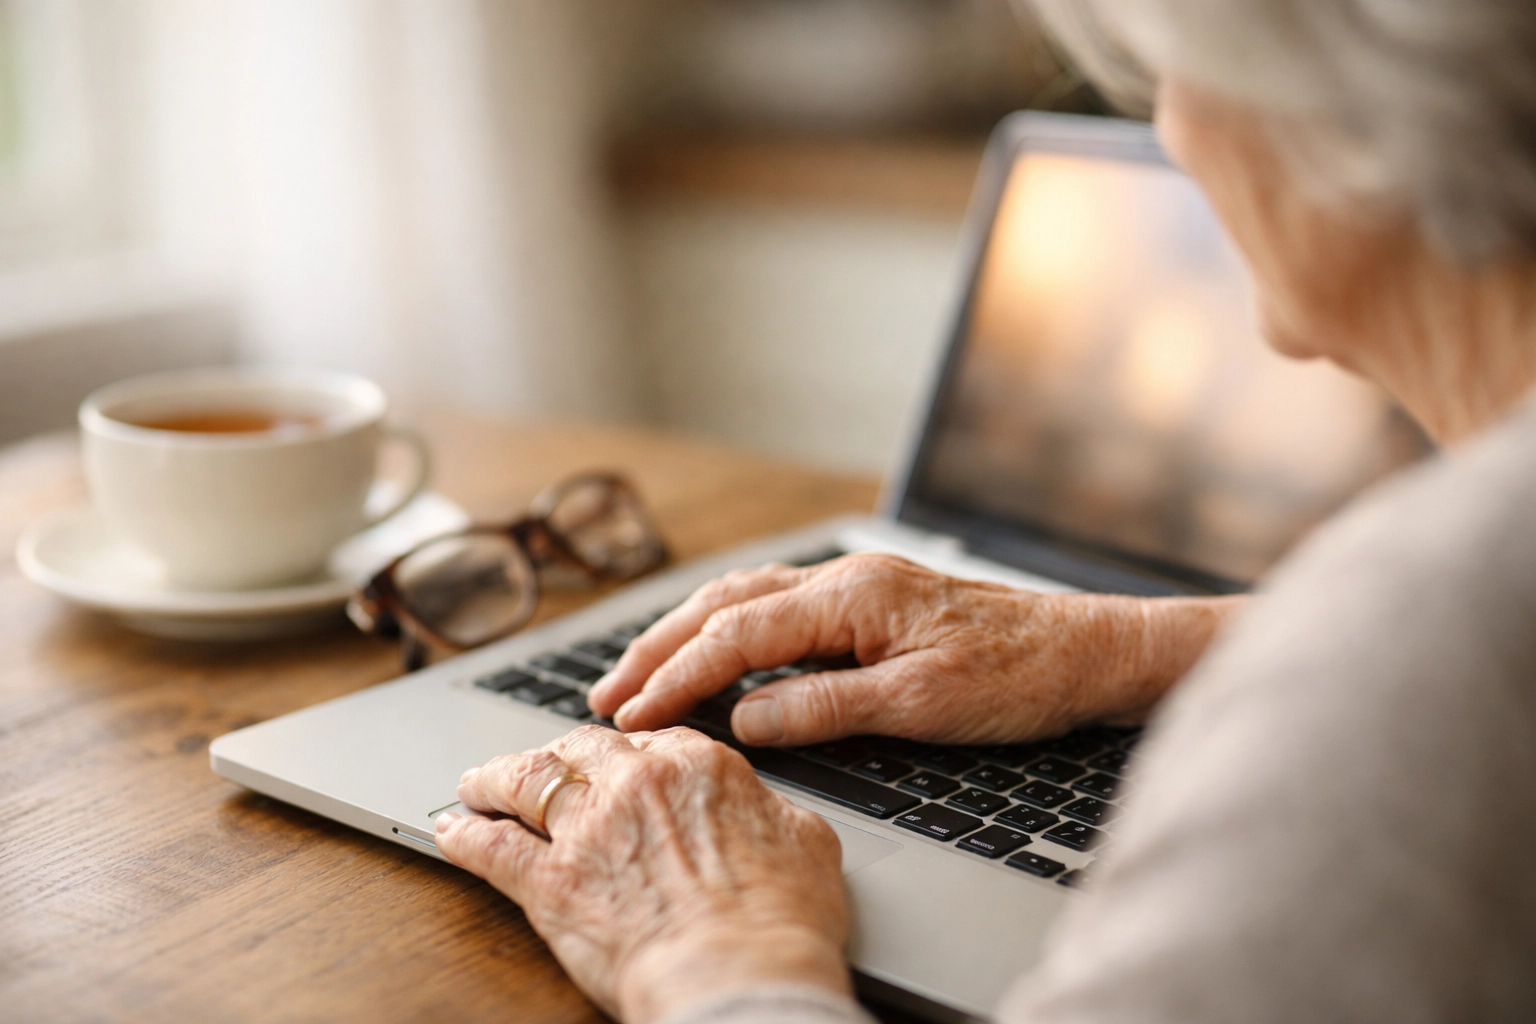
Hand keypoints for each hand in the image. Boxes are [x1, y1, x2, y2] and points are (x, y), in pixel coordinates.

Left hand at [434, 725, 849, 1023]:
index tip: (615, 763)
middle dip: (557, 753)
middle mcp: (633, 782)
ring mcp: (585, 830)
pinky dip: (465, 835)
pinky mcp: (548, 884)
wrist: (740, 979)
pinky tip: (449, 829)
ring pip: (523, 782)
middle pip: (577, 748)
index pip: (647, 738)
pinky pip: (490, 847)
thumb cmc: (781, 922)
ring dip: (494, 778)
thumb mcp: (806, 841)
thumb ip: (768, 808)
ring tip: (476, 782)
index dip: (626, 752)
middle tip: (543, 763)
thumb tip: (761, 807)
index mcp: (697, 764)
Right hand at [587, 553, 1241, 745]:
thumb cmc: (1018, 675)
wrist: (1087, 652)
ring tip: (640, 674)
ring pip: (747, 600)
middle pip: (726, 605)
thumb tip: (743, 719)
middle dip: (660, 648)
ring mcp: (859, 586)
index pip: (738, 634)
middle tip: (608, 694)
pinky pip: (778, 607)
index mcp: (853, 596)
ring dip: (688, 635)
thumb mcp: (920, 704)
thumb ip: (826, 708)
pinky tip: (716, 652)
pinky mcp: (872, 603)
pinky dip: (729, 630)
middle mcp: (847, 579)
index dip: (677, 676)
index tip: (631, 715)